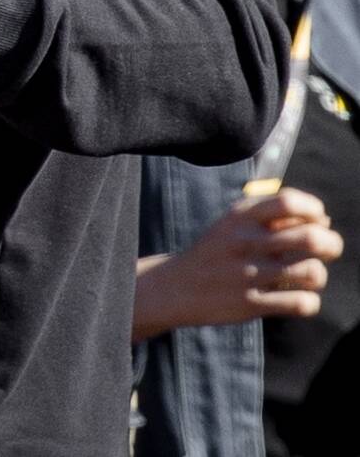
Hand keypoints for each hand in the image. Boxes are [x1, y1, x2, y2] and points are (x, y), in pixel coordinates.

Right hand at [133, 188, 343, 339]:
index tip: (317, 220)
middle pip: (310, 237)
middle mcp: (244, 242)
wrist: (174, 287)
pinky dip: (308, 302)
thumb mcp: (233, 226)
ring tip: (307, 277)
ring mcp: (247, 274)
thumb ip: (274, 218)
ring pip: (312, 272)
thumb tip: (324, 221)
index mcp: (239, 217)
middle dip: (332, 244)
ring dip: (318, 275)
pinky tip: (296, 298)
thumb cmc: (215, 254)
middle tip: (328, 250)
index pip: (288, 202)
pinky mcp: (251, 304)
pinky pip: (302, 303)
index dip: (314, 210)